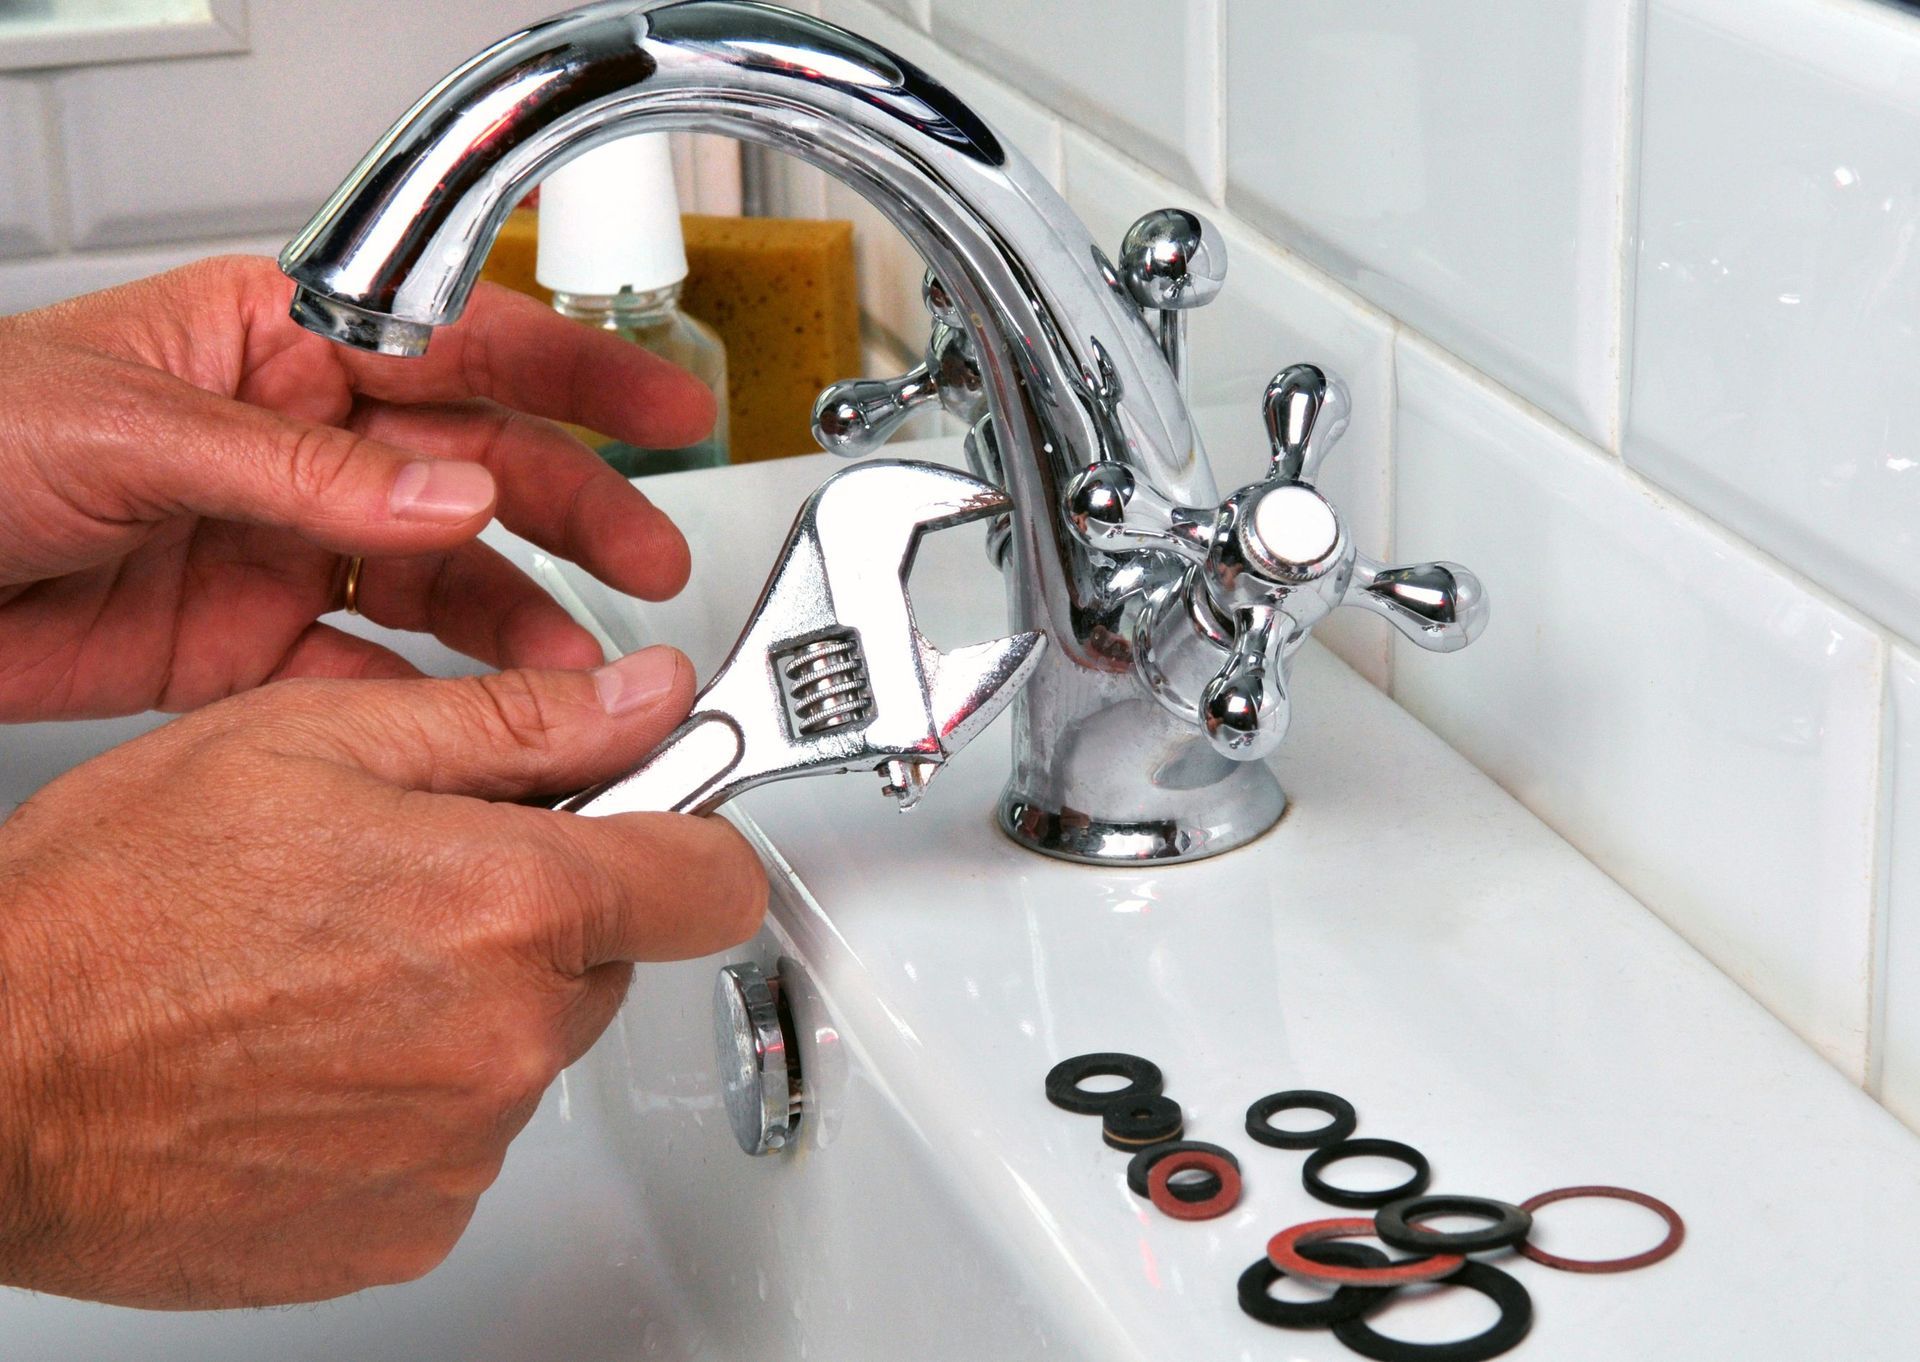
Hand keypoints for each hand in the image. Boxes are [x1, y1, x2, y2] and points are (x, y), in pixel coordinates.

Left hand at [0, 255, 713, 720]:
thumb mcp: (134, 426)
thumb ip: (304, 469)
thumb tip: (450, 494)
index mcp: (280, 347)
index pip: (458, 345)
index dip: (575, 372)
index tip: (665, 404)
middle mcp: (302, 444)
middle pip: (476, 473)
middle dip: (574, 514)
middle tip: (647, 563)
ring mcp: (283, 544)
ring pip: (438, 580)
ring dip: (515, 626)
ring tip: (577, 674)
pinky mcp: (249, 641)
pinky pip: (365, 672)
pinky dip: (423, 706)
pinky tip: (472, 726)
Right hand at [0, 648, 767, 1307]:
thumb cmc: (109, 907)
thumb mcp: (312, 740)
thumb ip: (513, 720)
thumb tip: (645, 697)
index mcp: (510, 903)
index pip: (715, 883)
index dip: (687, 840)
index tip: (649, 825)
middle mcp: (508, 1039)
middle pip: (608, 961)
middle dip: (542, 914)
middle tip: (411, 883)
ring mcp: (464, 1146)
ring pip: (531, 1048)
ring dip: (470, 1005)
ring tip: (330, 971)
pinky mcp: (413, 1225)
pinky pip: (466, 1137)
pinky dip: (416, 1097)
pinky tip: (312, 1056)